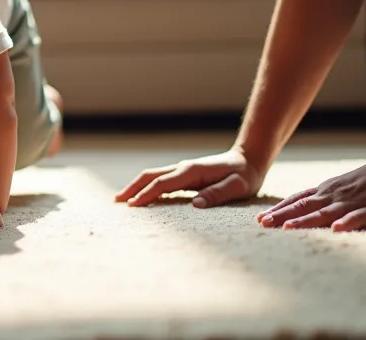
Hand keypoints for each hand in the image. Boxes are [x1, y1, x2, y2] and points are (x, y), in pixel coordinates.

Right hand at [115, 147, 265, 207]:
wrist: (249, 159)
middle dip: (132, 188)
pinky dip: (147, 186)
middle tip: (116, 202)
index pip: (163, 183)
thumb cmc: (245, 176)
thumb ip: (217, 194)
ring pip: (153, 175)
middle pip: (150, 176)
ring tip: (122, 199)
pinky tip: (142, 195)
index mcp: (192, 171)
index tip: (133, 206)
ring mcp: (183, 170)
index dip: (147, 194)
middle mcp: (183, 168)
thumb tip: (195, 204)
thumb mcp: (237, 187)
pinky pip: (161, 179)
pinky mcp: (185, 174)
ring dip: (136, 186)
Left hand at [257, 149, 365, 230]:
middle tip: (262, 224)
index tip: (259, 220)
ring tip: (289, 229)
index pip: (297, 200)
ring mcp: (355, 201)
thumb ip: (324, 199)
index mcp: (327, 191)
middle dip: (282, 216)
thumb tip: (300, 210)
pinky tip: (337, 231)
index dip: (278, 210)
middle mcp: (336, 195)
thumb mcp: (342, 188)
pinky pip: (361, 216)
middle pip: (304, 206)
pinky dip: (348, 223)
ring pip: (327, 212)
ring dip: (307, 220)